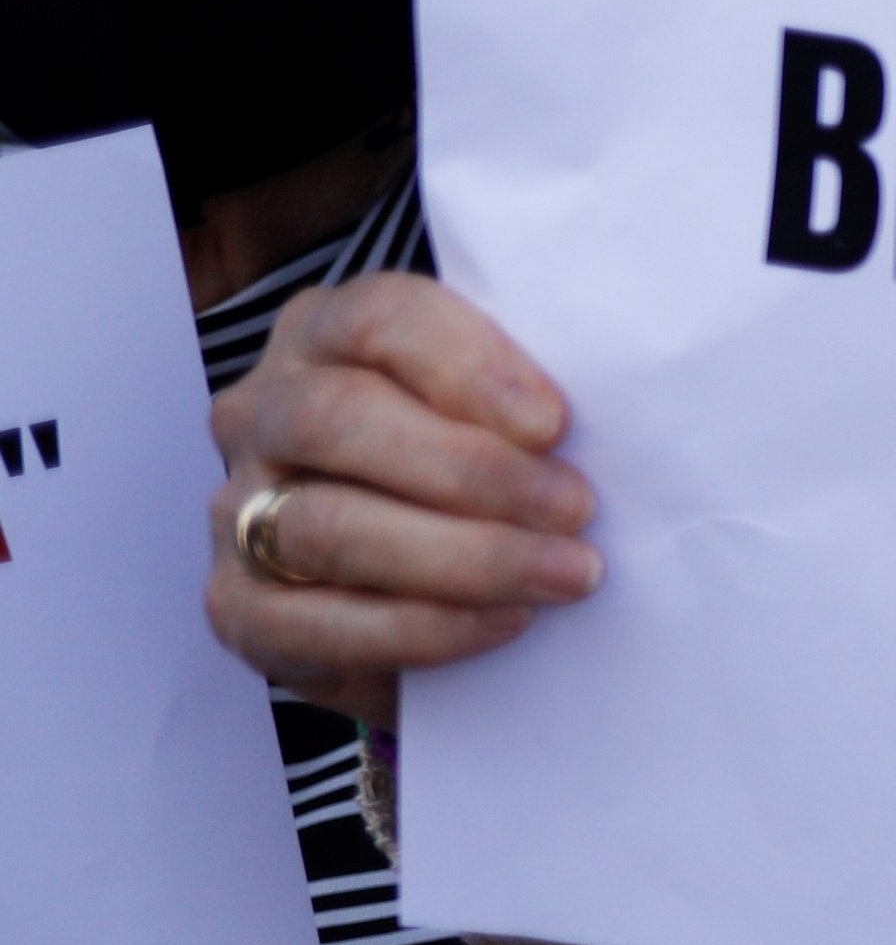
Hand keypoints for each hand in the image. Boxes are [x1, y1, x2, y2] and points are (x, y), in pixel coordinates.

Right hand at [205, 272, 594, 725]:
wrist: (425, 601)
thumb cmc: (481, 482)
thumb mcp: (501, 419)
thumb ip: (523, 405)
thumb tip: (611, 428)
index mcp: (326, 335)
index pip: (377, 317)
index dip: (468, 365)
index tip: (555, 423)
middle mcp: (264, 411)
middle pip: (339, 418)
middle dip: (472, 471)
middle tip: (577, 509)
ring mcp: (235, 508)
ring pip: (325, 523)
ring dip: (463, 556)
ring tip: (565, 575)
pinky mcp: (238, 606)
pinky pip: (318, 620)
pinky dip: (424, 626)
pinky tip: (505, 622)